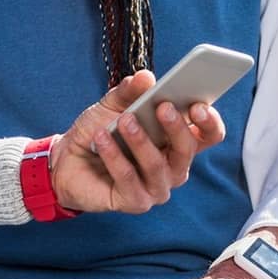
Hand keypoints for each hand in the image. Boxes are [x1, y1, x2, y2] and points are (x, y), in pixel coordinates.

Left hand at [49, 71, 226, 215]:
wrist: (68, 161)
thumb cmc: (100, 131)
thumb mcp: (112, 105)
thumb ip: (130, 91)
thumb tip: (146, 77)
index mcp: (178, 141)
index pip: (209, 134)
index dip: (209, 121)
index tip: (197, 104)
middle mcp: (174, 167)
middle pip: (187, 150)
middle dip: (177, 127)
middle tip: (163, 106)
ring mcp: (156, 188)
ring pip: (157, 165)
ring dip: (140, 140)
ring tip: (124, 120)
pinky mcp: (135, 202)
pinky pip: (128, 179)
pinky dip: (114, 157)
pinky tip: (101, 139)